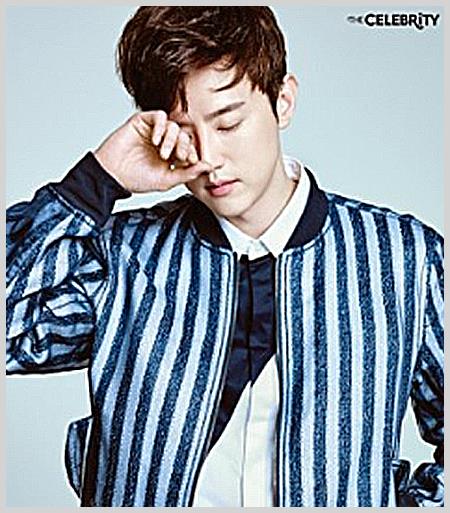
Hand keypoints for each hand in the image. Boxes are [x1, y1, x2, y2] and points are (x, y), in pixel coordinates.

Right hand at [93, 111, 210, 192]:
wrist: (112, 174)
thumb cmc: (136, 179)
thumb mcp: (167, 180)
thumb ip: (188, 173)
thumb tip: (208, 167)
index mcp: (171, 156)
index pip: (190, 148)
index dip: (194, 153)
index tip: (191, 161)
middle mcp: (164, 142)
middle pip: (185, 135)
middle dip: (185, 146)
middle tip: (179, 157)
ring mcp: (153, 131)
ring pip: (174, 126)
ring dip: (172, 139)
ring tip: (163, 153)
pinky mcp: (142, 122)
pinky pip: (160, 116)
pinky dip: (161, 127)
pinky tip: (156, 140)